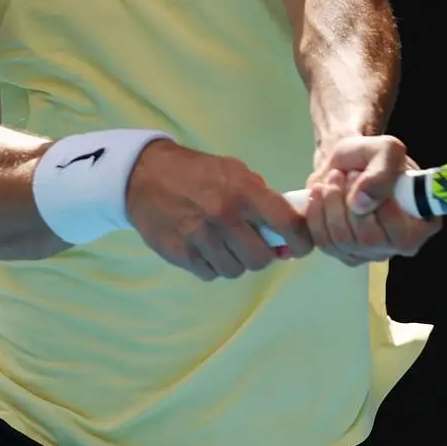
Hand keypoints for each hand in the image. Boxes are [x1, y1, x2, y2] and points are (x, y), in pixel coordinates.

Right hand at [125, 139, 314, 279]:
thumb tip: (287, 231)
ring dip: (235, 261)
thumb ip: (262, 198)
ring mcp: (200, 238)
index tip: (302, 247)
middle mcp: (224, 217)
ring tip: (225, 244)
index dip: (302, 241)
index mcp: (243, 192)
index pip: (287, 225)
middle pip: (261, 259)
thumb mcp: (234, 171)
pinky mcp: (181, 254)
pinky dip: (212, 266)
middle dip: (262, 255)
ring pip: (235, 270)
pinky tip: (205, 248)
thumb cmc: (197, 172)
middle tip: (254, 245)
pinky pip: (211, 274)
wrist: (144, 176)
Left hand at [304, 134, 441, 265]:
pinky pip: (324, 242)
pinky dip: (316, 213)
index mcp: (422, 224)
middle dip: (350, 201)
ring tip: (334, 179)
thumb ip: (382, 172)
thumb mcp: (385, 150)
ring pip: (343, 240)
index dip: (381, 209)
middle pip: (369, 239)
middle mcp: (398, 245)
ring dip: (332, 204)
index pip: (403, 235)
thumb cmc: (372, 158)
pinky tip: (319, 193)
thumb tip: (362, 204)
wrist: (345, 164)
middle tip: (348, 174)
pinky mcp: (343, 252)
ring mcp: (370, 252)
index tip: (365, 177)